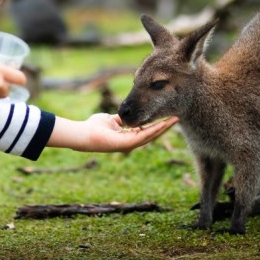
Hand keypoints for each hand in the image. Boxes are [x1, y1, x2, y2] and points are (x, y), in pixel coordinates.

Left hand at [48, 113, 178, 152]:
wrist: (83, 134)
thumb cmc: (94, 127)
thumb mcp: (111, 120)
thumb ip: (120, 119)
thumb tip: (126, 115)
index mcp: (127, 137)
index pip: (146, 130)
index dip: (157, 124)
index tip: (166, 117)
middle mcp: (130, 142)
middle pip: (152, 134)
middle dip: (164, 126)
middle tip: (177, 118)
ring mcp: (129, 144)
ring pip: (151, 136)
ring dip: (164, 128)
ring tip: (174, 120)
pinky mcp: (126, 144)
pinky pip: (143, 136)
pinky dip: (154, 130)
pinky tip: (163, 124)